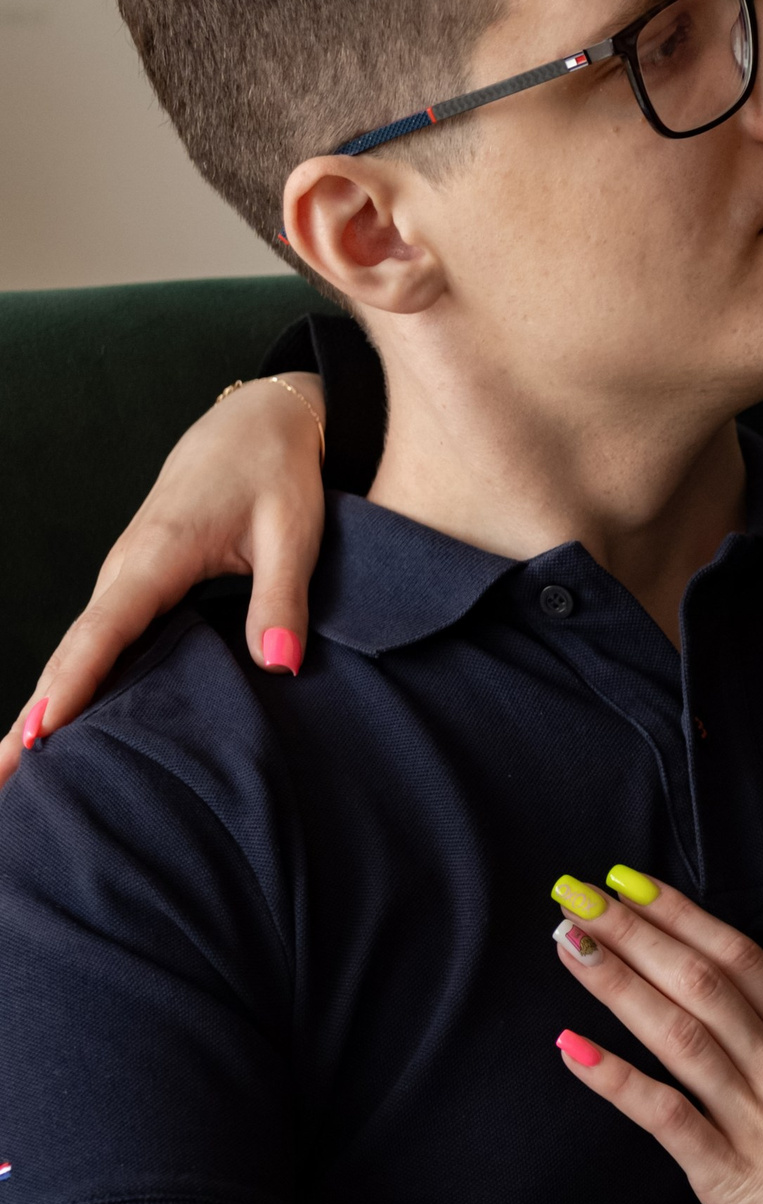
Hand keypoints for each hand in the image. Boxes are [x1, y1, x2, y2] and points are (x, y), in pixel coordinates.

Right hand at [0, 375, 326, 790]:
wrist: (258, 422)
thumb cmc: (276, 473)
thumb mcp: (293, 532)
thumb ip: (283, 599)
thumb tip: (281, 665)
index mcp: (156, 556)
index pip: (103, 632)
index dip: (72, 685)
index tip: (41, 735)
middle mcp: (125, 570)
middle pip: (69, 654)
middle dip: (31, 718)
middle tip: (0, 781)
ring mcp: (123, 578)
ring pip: (74, 653)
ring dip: (41, 709)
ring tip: (11, 773)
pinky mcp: (133, 585)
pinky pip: (92, 643)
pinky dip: (67, 685)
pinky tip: (56, 730)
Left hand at [550, 877, 762, 1203]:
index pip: (738, 958)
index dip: (682, 916)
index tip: (632, 884)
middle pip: (696, 982)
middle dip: (633, 933)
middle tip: (576, 895)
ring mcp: (747, 1114)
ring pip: (675, 1032)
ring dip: (617, 985)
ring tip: (567, 944)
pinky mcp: (723, 1170)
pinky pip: (664, 1116)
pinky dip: (617, 1081)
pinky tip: (573, 1047)